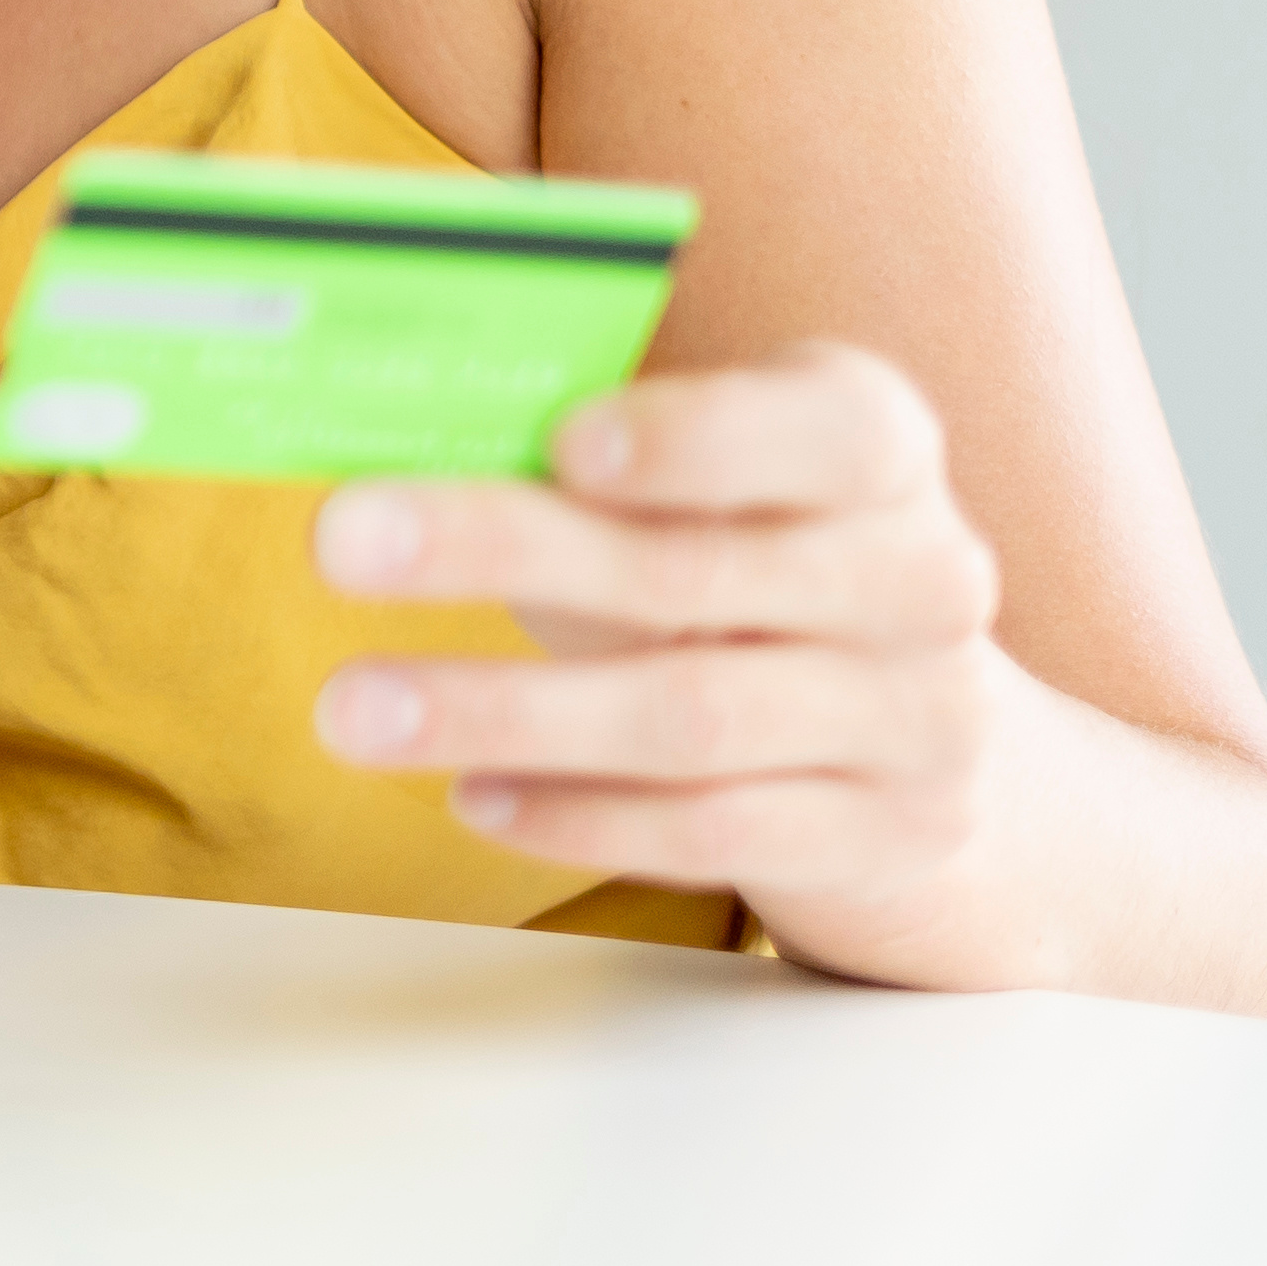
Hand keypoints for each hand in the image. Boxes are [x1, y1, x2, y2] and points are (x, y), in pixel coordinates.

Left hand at [307, 344, 1016, 974]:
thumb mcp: (704, 489)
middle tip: (339, 542)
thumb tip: (389, 451)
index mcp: (880, 448)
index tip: (563, 441)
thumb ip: (586, 467)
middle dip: (503, 552)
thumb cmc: (754, 564)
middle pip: (695, 571)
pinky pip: (715, 831)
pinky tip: (474, 798)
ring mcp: (919, 719)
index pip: (824, 430)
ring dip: (504, 713)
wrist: (927, 734)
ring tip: (354, 712)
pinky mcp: (890, 836)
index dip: (695, 436)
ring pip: (688, 719)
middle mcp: (921, 578)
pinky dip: (582, 817)